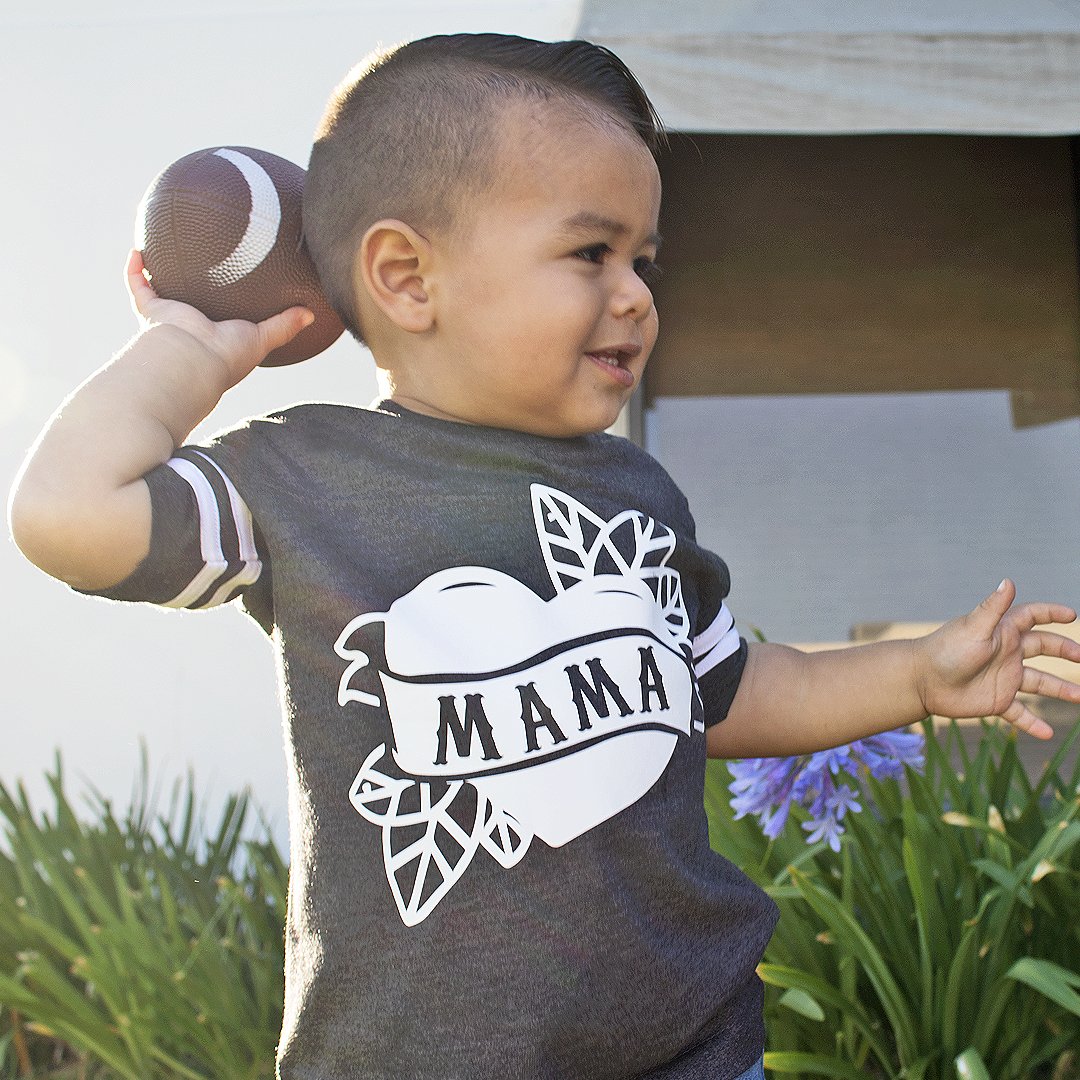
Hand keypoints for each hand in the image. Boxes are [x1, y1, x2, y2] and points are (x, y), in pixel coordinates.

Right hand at [125, 249, 312, 389]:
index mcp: (216, 337)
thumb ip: (284, 325)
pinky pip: (138, 286)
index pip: (222, 321)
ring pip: (161, 294)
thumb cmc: (226, 356)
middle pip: (191, 305)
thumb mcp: (262, 338)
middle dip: (192, 290)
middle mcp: (191, 329)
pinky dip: (135, 270)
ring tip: (162, 250)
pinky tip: (139, 248)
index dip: (226, 310)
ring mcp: (169, 321)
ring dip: (160, 275)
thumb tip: (312, 314)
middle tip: (198, 265)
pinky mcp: (152, 311)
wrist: (192, 360)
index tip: (231, 292)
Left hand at [913, 579, 1079, 738]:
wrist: (921, 680)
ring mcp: (1003, 677)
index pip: (1032, 617)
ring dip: (1060, 689)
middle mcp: (1006, 653)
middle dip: (1065, 650)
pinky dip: (1033, 723)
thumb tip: (1008, 580)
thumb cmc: (946, 650)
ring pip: (1039, 682)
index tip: (1071, 615)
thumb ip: (993, 607)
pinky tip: (1047, 734)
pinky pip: (1019, 713)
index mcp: (1002, 632)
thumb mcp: (974, 628)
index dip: (1051, 613)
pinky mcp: (996, 700)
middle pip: (1043, 647)